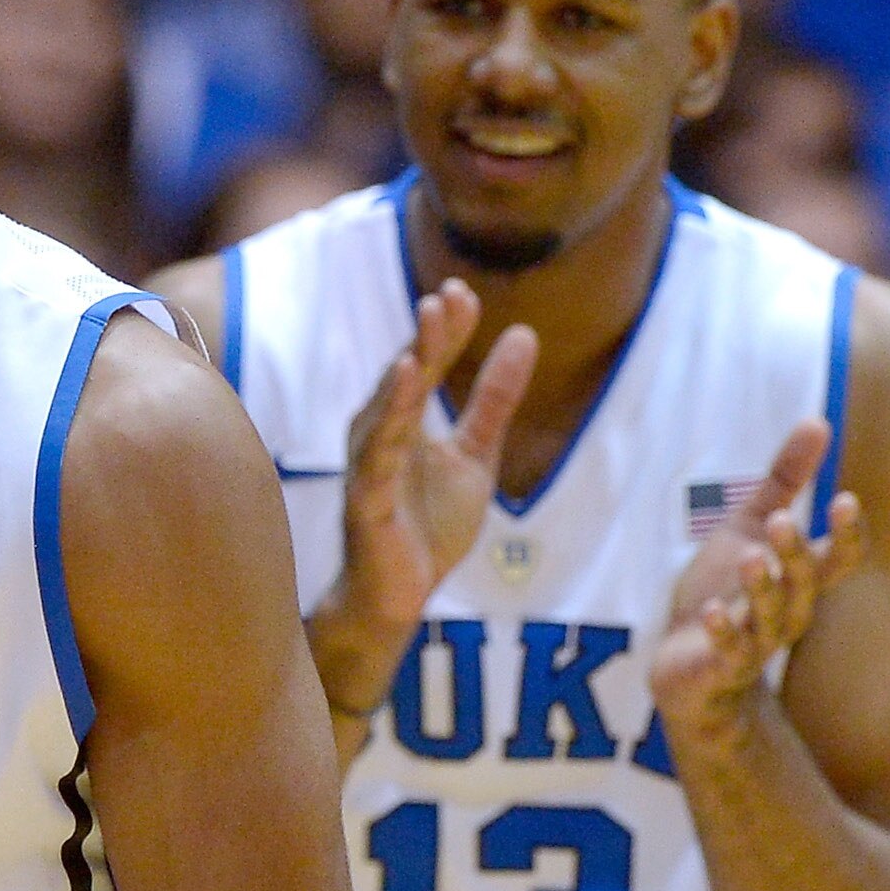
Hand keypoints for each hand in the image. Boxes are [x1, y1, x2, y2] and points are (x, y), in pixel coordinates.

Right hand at [314, 279, 537, 704]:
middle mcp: (380, 435)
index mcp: (404, 422)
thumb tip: (523, 335)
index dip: (446, 331)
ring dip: (409, 361)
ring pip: (389, 404)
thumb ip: (494, 399)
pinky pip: (378, 449)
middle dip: (428, 335)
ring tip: (429, 320)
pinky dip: (390, 412)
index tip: (462, 292)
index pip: (426, 365)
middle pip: (406, 374)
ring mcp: (370, 464)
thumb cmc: (427, 527)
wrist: (397, 598)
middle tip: (448, 295)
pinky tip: (404, 379)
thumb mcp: (476, 455)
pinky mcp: (366, 496)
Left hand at [650, 419, 866, 749]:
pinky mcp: (722, 666)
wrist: (684, 660)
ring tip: (750, 557)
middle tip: (780, 521)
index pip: (839, 559)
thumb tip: (818, 420)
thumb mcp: (749, 527)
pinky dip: (724, 632)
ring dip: (762, 587)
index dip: (846, 534)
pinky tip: (714, 611)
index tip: (846, 499)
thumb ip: (784, 482)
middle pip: (804, 584)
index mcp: (799, 579)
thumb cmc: (726, 587)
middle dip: (794, 554)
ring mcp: (757, 642)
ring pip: (771, 617)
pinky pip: (730, 652)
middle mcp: (788, 611)